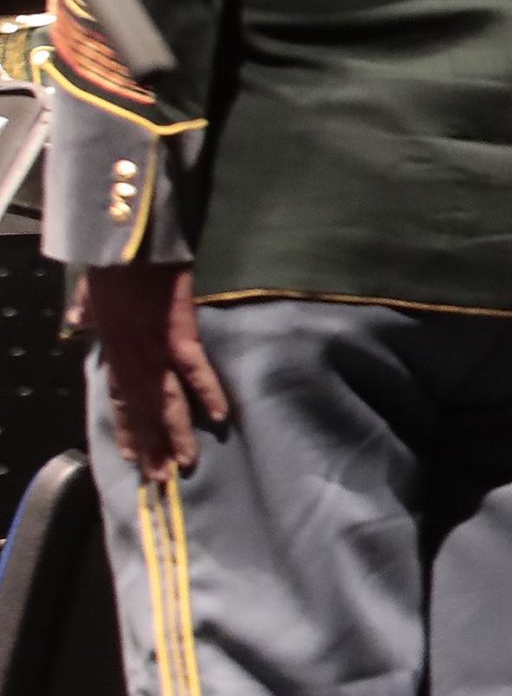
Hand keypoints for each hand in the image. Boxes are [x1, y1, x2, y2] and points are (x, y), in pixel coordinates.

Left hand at [80, 264, 227, 482]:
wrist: (127, 244)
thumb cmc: (111, 264)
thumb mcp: (91, 290)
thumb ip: (88, 308)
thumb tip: (79, 317)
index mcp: (114, 350)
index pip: (120, 399)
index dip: (127, 429)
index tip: (133, 457)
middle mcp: (132, 359)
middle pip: (141, 410)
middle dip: (152, 445)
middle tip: (159, 479)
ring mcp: (155, 351)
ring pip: (165, 402)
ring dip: (175, 434)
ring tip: (184, 463)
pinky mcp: (180, 336)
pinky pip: (195, 371)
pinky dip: (208, 393)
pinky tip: (220, 417)